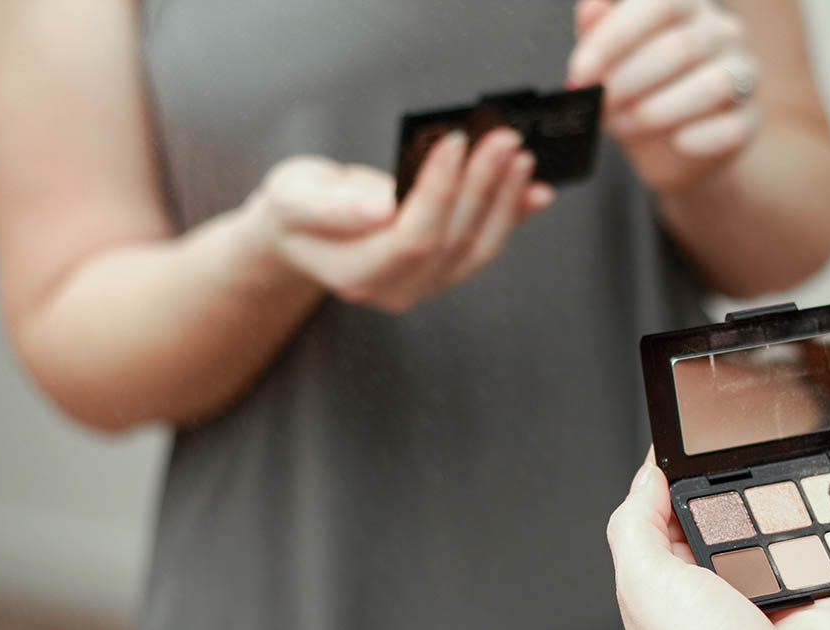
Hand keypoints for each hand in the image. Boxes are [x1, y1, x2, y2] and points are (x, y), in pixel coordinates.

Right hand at [236, 129, 553, 312]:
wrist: (303, 230)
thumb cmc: (297, 211)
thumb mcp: (294, 198)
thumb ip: (332, 207)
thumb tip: (378, 209)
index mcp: (358, 273)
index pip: (412, 239)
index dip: (439, 193)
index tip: (454, 144)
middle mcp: (397, 288)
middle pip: (454, 242)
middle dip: (483, 187)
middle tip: (502, 141)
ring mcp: (426, 283)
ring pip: (478, 248)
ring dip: (505, 200)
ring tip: (519, 157)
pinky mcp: (446, 268)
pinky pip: (486, 244)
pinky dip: (513, 215)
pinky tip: (535, 192)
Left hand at [568, 0, 759, 193]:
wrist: (672, 149)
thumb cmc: (638, 93)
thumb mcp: (610, 62)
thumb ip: (599, 32)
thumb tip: (592, 9)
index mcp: (685, 6)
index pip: (658, 3)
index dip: (615, 36)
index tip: (582, 71)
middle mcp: (721, 32)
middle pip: (681, 46)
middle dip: (630, 79)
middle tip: (602, 103)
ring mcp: (742, 74)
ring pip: (711, 86)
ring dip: (659, 110)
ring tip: (626, 126)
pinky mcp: (748, 120)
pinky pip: (729, 128)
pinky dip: (697, 138)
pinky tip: (675, 142)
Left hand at [607, 450, 829, 629]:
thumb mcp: (643, 584)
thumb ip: (635, 525)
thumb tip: (645, 478)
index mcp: (662, 596)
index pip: (659, 526)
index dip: (669, 486)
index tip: (687, 448)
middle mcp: (712, 600)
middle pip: (720, 522)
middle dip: (730, 493)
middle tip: (742, 461)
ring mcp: (766, 602)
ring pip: (772, 532)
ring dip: (780, 510)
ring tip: (782, 490)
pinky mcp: (817, 604)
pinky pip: (824, 553)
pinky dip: (827, 533)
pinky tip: (821, 514)